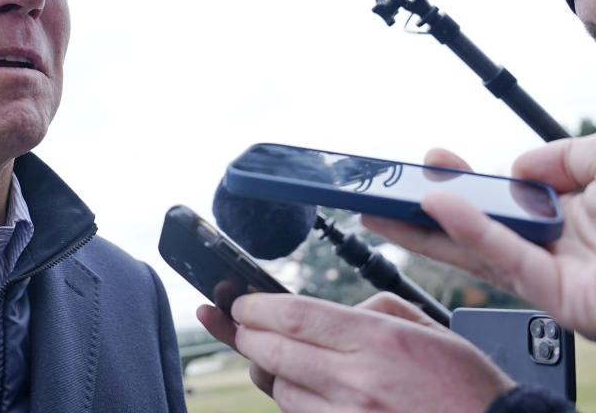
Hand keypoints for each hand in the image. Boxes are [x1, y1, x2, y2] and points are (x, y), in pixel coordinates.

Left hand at [198, 292, 513, 411]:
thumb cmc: (465, 386)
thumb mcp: (425, 328)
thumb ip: (372, 308)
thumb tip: (328, 310)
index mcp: (377, 340)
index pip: (292, 316)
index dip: (254, 306)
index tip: (239, 300)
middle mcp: (357, 381)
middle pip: (273, 351)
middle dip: (244, 334)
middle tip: (236, 322)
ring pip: (280, 389)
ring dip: (268, 369)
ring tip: (274, 354)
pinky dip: (292, 400)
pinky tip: (297, 385)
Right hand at [362, 135, 595, 339]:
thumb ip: (567, 155)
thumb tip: (519, 168)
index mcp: (568, 218)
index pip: (499, 203)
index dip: (461, 183)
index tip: (433, 161)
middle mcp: (551, 248)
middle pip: (469, 232)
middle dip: (418, 211)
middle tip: (380, 193)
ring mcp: (549, 274)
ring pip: (471, 251)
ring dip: (421, 229)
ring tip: (379, 208)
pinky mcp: (554, 295)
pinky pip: (503, 259)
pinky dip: (466, 231)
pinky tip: (435, 206)